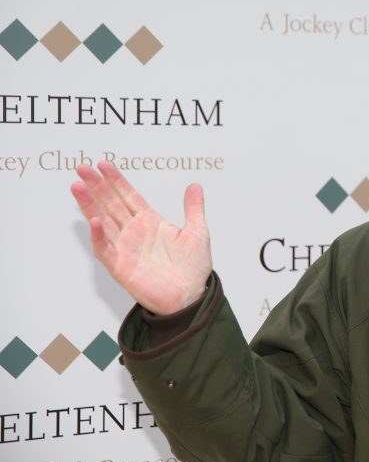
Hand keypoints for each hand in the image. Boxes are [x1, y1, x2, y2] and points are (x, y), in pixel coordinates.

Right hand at [71, 161, 211, 314]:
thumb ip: (193, 208)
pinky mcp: (120, 266)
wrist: (191, 296)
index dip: (116, 181)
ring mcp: (125, 248)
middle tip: (82, 168)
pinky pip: (105, 249)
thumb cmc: (193, 268)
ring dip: (90, 205)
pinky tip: (94, 220)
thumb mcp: (197, 232)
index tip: (103, 164)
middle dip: (97, 186)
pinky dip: (99, 236)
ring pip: (103, 222)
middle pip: (111, 204)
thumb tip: (195, 185)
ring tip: (78, 187)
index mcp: (150, 222)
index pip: (129, 196)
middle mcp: (134, 232)